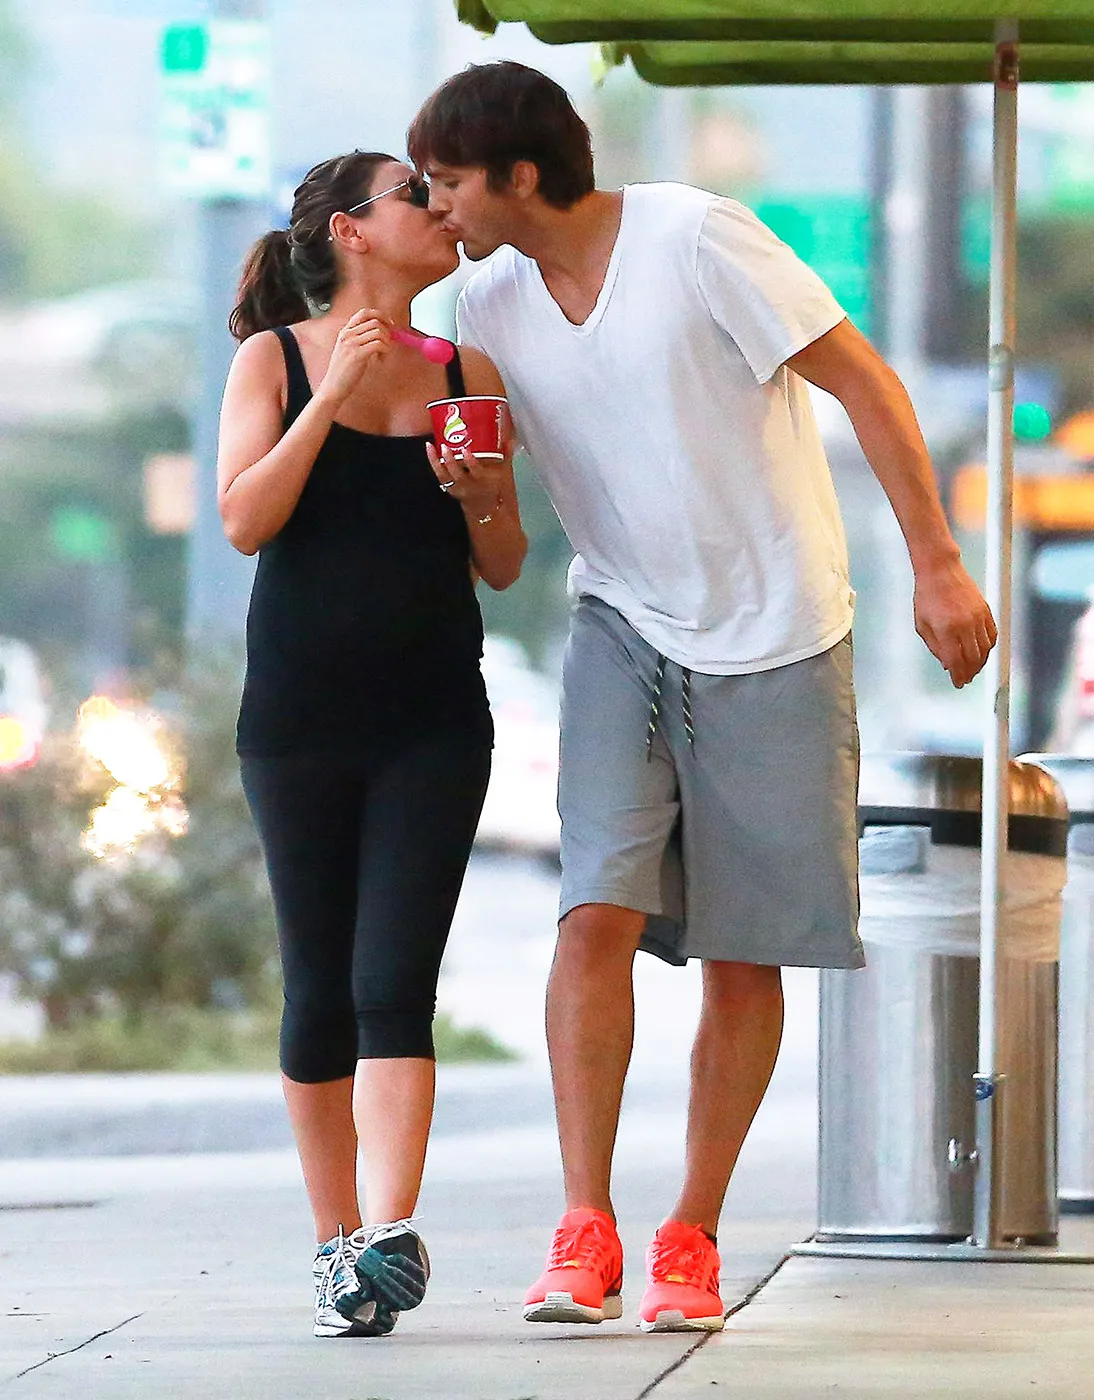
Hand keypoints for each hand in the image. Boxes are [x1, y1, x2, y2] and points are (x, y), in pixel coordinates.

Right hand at [316, 309, 390, 407]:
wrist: (333, 386)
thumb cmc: (343, 371)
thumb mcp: (348, 349)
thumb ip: (360, 339)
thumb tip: (382, 332)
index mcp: (345, 331)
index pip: (364, 313)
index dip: (381, 315)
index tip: (390, 324)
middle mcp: (347, 334)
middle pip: (375, 321)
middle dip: (387, 331)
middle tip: (388, 343)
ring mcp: (351, 344)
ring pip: (378, 332)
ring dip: (387, 342)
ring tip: (383, 353)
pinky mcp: (357, 355)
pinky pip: (378, 344)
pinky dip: (385, 350)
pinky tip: (381, 359)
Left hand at [426, 440, 508, 519]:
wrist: (484, 508)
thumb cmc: (493, 486)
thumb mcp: (503, 473)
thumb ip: (505, 454)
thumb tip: (508, 438)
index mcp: (483, 481)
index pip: (476, 472)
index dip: (471, 462)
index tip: (466, 450)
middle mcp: (468, 486)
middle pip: (457, 474)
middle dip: (450, 461)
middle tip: (445, 446)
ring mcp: (457, 488)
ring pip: (444, 476)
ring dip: (436, 461)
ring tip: (430, 446)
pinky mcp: (449, 487)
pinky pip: (439, 476)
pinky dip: (433, 462)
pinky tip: (430, 449)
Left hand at [913, 557, 997, 687]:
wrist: (940, 570)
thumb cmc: (927, 596)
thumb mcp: (922, 624)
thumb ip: (935, 647)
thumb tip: (946, 664)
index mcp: (946, 629)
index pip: (956, 661)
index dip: (958, 675)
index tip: (958, 683)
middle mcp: (964, 624)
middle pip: (973, 658)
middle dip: (970, 672)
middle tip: (966, 679)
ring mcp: (978, 617)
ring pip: (985, 649)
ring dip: (980, 662)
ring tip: (973, 669)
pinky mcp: (986, 610)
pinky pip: (992, 635)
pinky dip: (989, 647)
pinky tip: (982, 652)